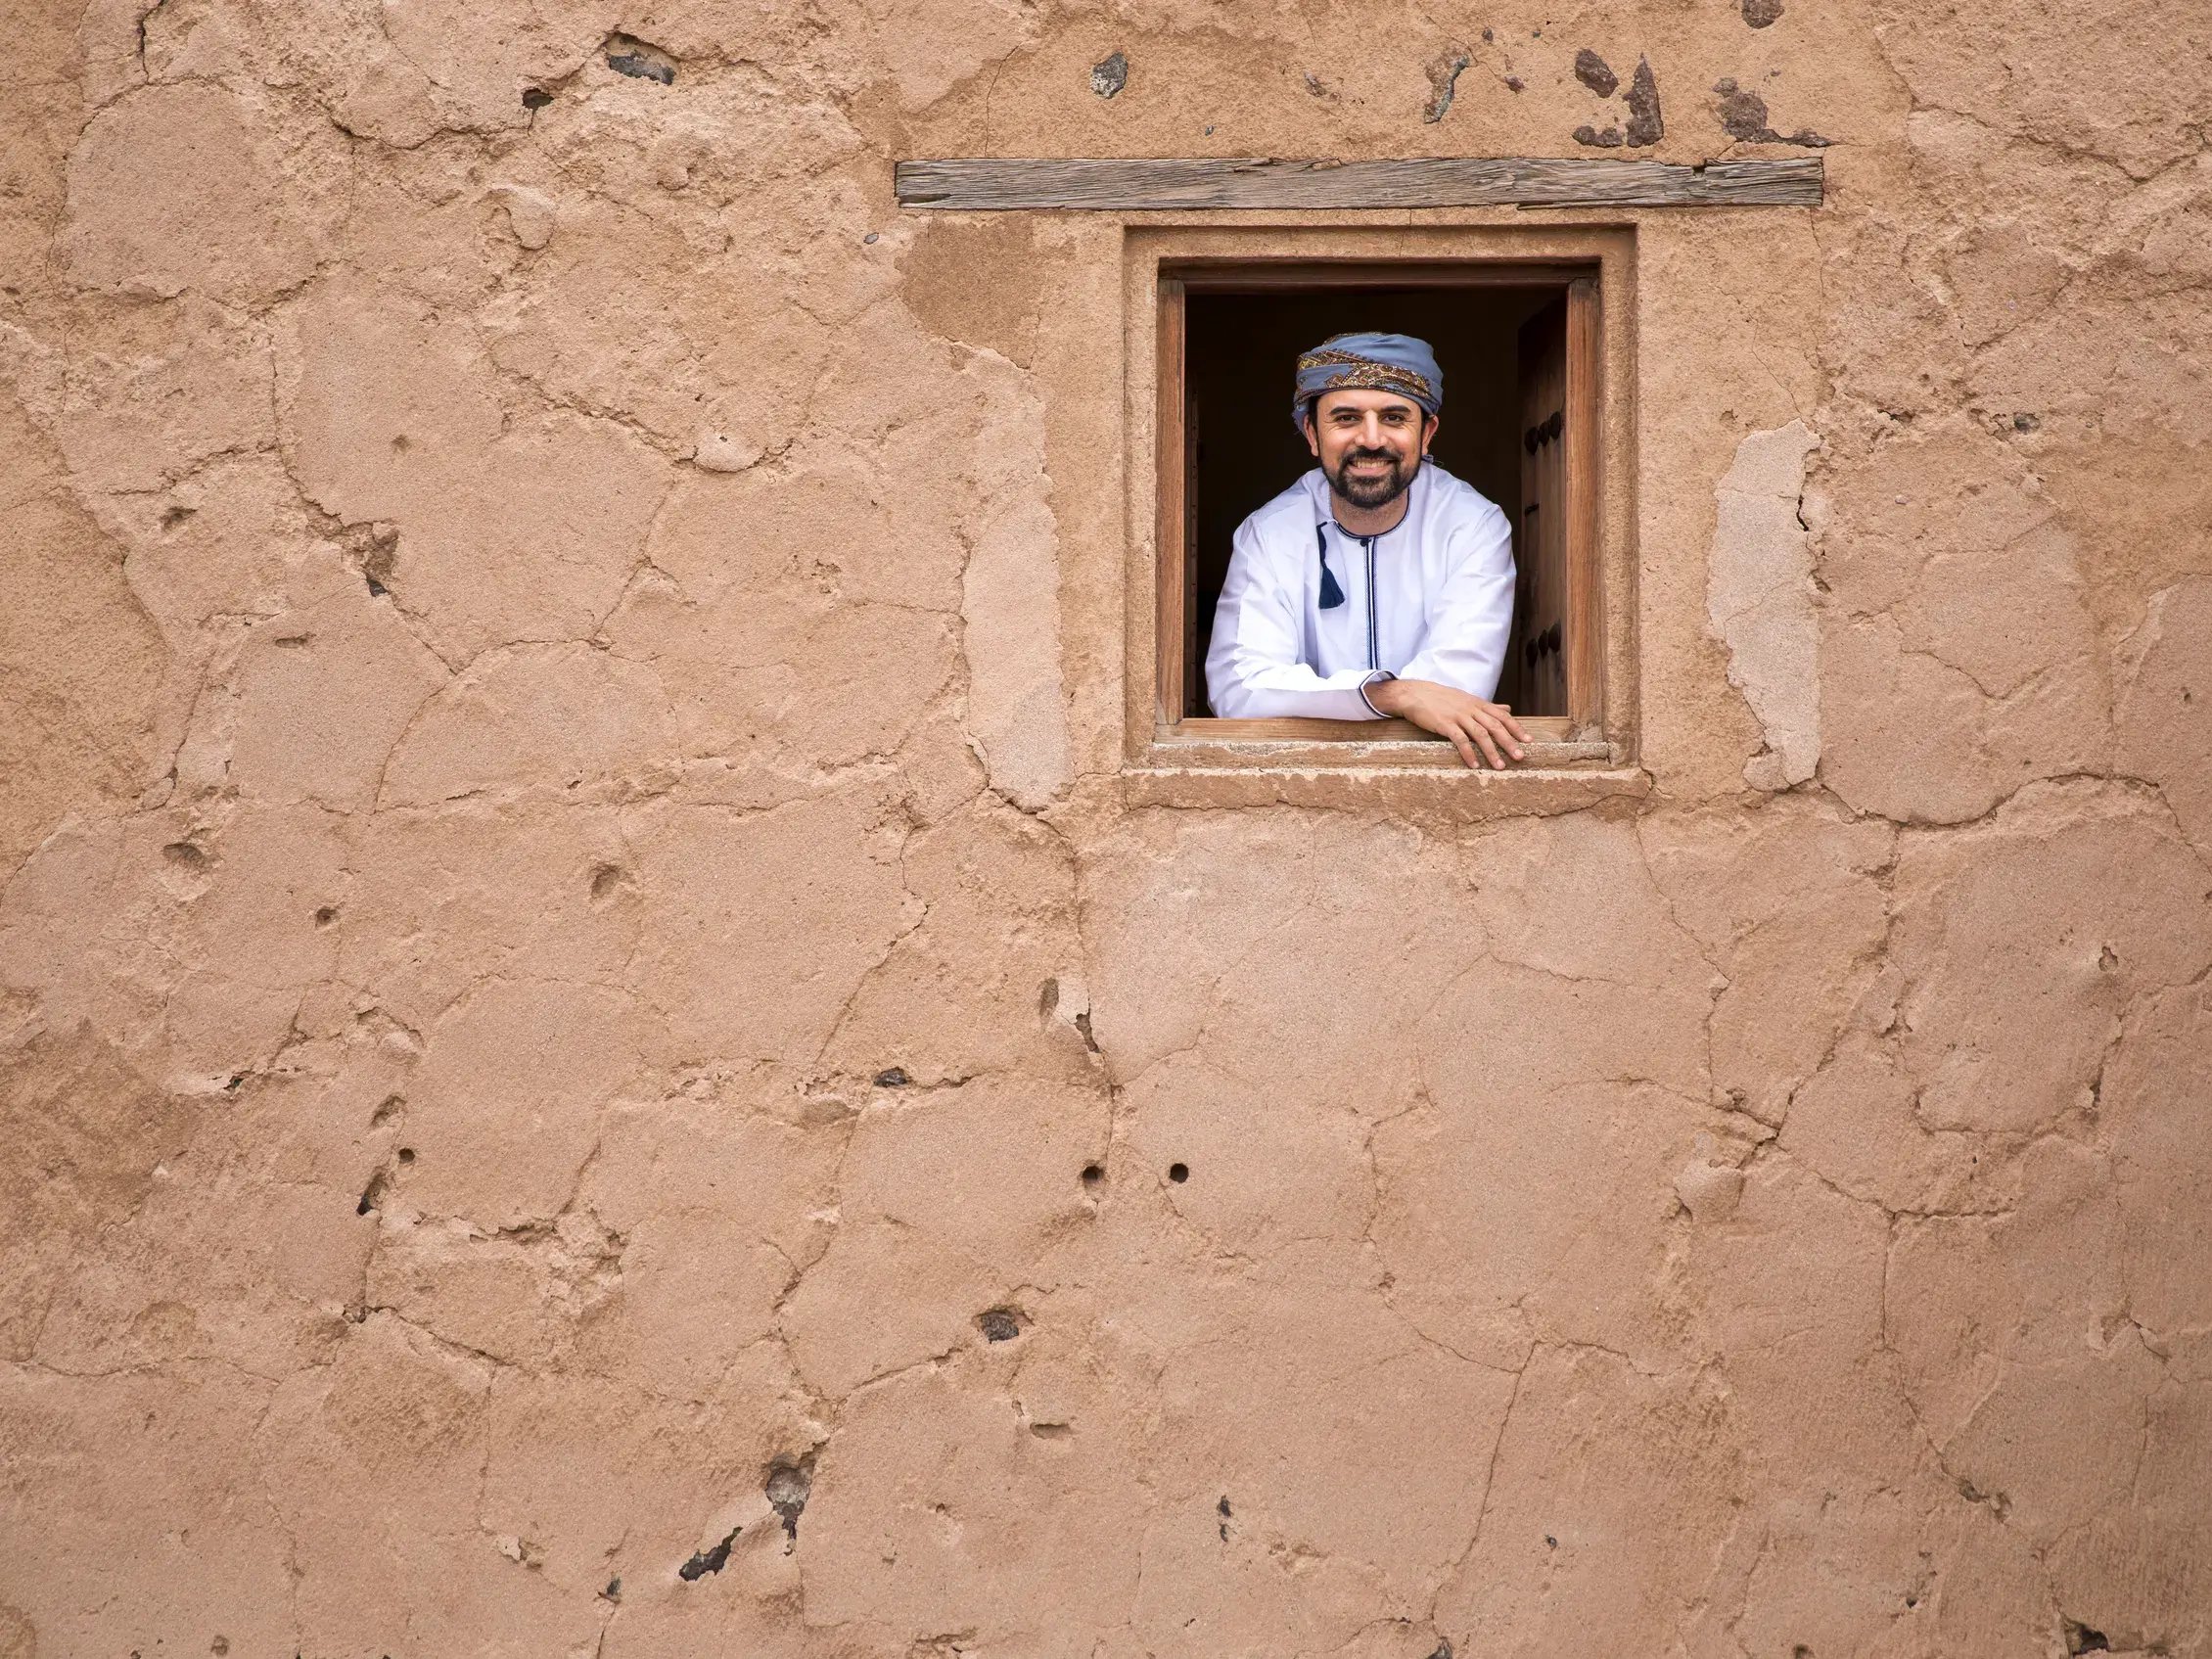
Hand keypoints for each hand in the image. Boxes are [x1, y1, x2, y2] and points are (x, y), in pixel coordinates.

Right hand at [1366, 676, 1528, 768]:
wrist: (1415, 694)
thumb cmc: (1441, 698)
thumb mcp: (1467, 699)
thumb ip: (1488, 706)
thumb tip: (1508, 708)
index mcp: (1478, 703)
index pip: (1503, 716)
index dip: (1517, 728)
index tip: (1529, 741)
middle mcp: (1471, 709)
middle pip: (1495, 726)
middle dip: (1509, 742)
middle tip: (1520, 757)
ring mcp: (1458, 716)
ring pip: (1480, 734)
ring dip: (1491, 751)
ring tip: (1500, 766)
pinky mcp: (1444, 724)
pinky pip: (1460, 740)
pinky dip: (1468, 753)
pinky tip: (1474, 765)